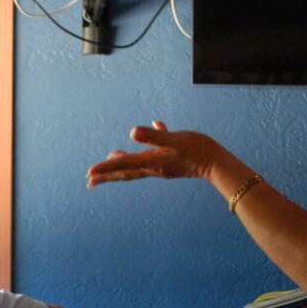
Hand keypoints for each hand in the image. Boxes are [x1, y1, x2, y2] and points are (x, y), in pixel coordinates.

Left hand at [87, 121, 222, 187]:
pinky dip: (146, 147)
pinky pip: (152, 155)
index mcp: (151, 162)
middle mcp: (153, 167)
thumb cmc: (197, 150)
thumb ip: (155, 137)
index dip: (105, 168)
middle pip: (125, 172)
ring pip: (136, 165)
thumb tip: (133, 132)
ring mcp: (160, 166)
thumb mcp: (175, 140)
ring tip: (109, 159)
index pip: (123, 165)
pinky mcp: (169, 162)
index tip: (90, 173)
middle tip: (89, 180)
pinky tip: (155, 127)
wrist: (217, 163)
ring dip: (120, 164)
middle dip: (106, 175)